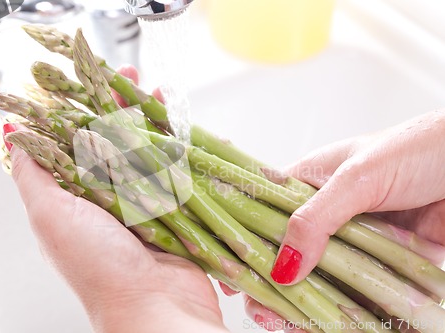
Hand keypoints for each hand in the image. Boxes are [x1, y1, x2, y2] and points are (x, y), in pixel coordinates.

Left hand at [8, 66, 227, 332]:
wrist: (156, 307)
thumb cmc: (100, 267)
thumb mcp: (52, 217)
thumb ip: (33, 174)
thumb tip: (14, 134)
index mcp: (77, 198)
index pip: (77, 140)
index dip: (84, 107)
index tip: (93, 81)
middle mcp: (109, 198)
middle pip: (114, 140)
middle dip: (122, 106)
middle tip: (132, 79)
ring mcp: (145, 202)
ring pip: (147, 149)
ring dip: (153, 120)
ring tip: (158, 94)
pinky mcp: (176, 209)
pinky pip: (178, 170)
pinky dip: (182, 146)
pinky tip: (186, 127)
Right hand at [219, 111, 444, 330]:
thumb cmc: (417, 148)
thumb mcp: (358, 176)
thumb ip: (316, 218)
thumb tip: (283, 266)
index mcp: (311, 183)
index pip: (265, 213)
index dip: (246, 242)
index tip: (232, 273)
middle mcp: (329, 214)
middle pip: (289, 253)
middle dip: (271, 282)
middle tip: (257, 308)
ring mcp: (355, 240)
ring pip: (320, 277)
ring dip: (301, 303)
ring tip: (281, 323)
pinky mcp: (383, 262)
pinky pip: (357, 292)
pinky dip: (341, 313)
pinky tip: (319, 327)